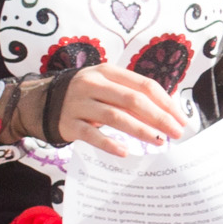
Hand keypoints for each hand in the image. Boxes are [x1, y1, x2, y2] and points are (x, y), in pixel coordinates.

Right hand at [43, 66, 193, 158]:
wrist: (41, 102)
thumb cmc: (87, 94)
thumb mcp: (108, 85)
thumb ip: (132, 93)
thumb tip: (169, 110)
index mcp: (108, 71)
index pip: (144, 85)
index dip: (166, 103)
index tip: (181, 119)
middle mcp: (93, 84)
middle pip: (133, 100)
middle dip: (159, 117)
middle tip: (176, 132)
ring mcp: (79, 104)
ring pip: (116, 117)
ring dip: (140, 130)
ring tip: (158, 141)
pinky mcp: (69, 124)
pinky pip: (92, 135)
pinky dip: (110, 144)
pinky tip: (125, 152)